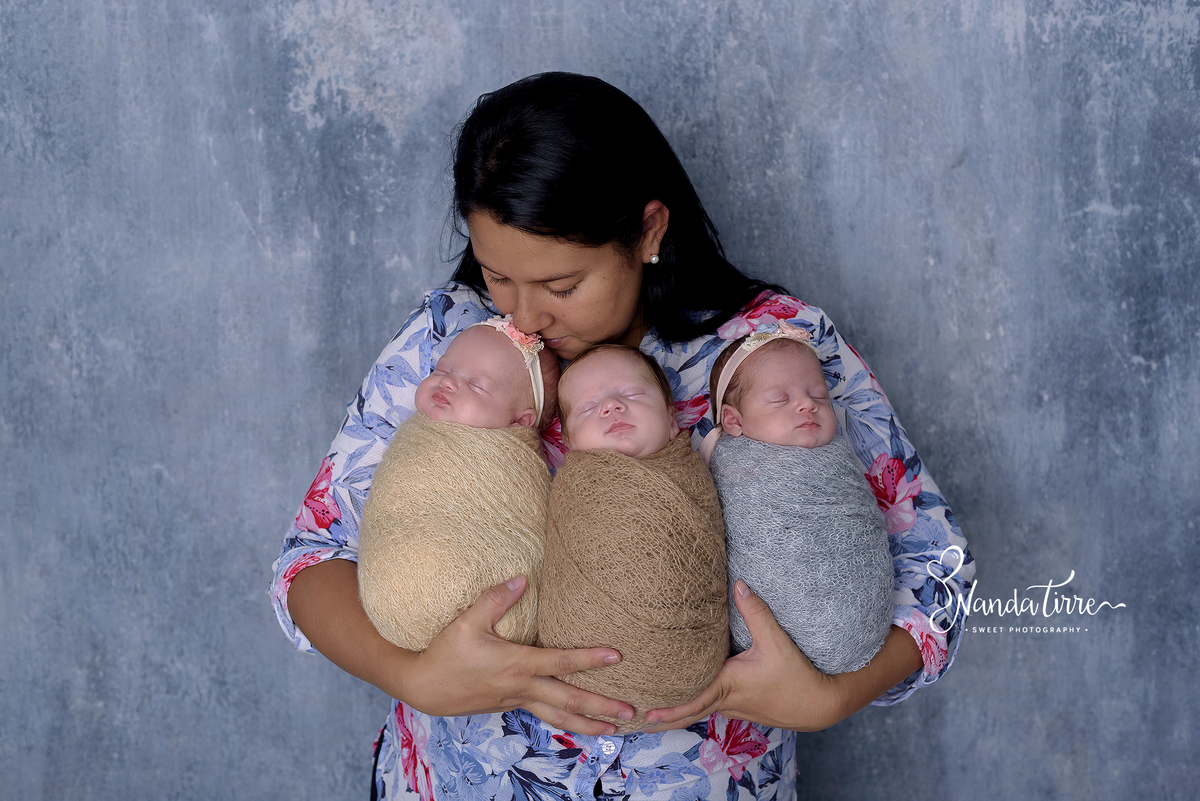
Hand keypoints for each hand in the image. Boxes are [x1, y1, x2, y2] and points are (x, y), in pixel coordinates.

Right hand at [402, 575, 636, 734]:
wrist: (424, 688)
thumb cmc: (445, 653)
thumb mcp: (466, 622)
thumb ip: (495, 599)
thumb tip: (522, 579)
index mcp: (517, 665)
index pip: (561, 662)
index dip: (589, 659)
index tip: (616, 656)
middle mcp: (522, 687)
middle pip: (569, 700)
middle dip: (601, 706)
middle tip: (630, 710)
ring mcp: (517, 699)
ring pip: (559, 715)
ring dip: (588, 723)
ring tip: (614, 728)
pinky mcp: (510, 705)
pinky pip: (545, 715)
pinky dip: (566, 722)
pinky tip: (579, 723)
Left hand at [643, 580, 844, 731]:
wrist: (820, 704)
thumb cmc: (798, 676)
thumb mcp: (777, 642)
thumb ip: (756, 613)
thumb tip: (739, 585)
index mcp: (729, 686)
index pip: (693, 701)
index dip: (669, 709)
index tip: (646, 714)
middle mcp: (727, 701)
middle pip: (688, 713)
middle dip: (662, 718)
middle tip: (634, 720)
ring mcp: (734, 708)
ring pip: (699, 709)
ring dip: (676, 711)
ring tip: (651, 710)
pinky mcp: (742, 706)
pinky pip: (712, 706)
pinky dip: (695, 705)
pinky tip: (687, 697)